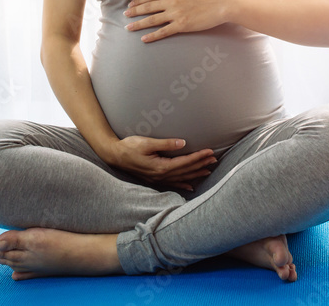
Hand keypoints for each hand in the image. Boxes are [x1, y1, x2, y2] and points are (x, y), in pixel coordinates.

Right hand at [103, 136, 217, 191]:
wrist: (114, 155)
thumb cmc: (129, 147)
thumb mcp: (147, 142)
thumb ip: (166, 144)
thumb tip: (183, 143)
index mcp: (160, 166)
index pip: (184, 162)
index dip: (198, 157)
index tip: (210, 152)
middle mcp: (161, 176)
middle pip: (185, 171)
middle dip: (201, 165)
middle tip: (214, 160)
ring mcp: (157, 179)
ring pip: (181, 178)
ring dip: (195, 174)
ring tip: (208, 170)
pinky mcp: (154, 179)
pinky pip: (172, 184)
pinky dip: (183, 185)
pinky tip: (191, 186)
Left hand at [123, 0, 228, 42]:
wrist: (220, 4)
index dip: (138, 1)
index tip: (130, 5)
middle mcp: (171, 1)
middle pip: (148, 7)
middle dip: (135, 11)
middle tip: (125, 15)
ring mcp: (176, 14)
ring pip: (152, 19)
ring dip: (139, 24)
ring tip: (128, 27)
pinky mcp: (182, 25)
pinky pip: (163, 31)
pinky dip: (152, 36)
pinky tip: (144, 38)